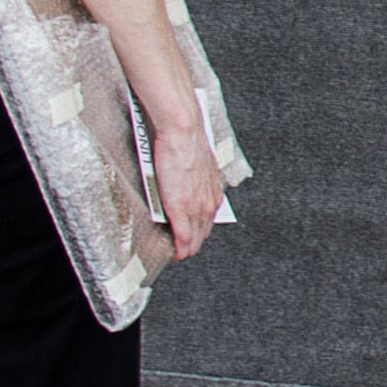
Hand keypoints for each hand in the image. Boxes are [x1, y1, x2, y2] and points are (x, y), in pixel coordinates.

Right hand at [150, 122, 223, 259]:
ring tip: (174, 253)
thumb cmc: (186, 143)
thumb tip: (186, 184)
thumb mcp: (197, 167)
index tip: (188, 239)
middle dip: (191, 244)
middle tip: (178, 249)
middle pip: (203, 234)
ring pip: (194, 240)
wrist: (182, 132)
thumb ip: (195, 181)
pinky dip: (178, 249)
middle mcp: (209, 202)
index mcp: (213, 193)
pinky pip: (183, 237)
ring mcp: (196, 207)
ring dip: (184, 248)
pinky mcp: (181, 208)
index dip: (198, 234)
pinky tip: (174, 255)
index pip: (207, 222)